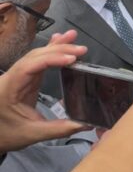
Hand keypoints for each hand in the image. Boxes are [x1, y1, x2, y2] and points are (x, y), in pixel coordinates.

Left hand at [0, 30, 88, 152]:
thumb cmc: (6, 135)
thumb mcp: (31, 134)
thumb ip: (59, 129)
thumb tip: (86, 124)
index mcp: (9, 88)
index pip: (30, 66)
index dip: (51, 59)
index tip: (72, 59)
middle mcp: (12, 78)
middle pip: (35, 57)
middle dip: (58, 50)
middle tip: (81, 50)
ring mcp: (17, 77)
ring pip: (36, 55)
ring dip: (55, 46)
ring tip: (73, 36)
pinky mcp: (24, 79)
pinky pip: (37, 61)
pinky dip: (49, 51)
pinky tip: (58, 40)